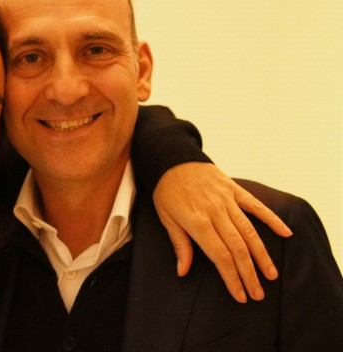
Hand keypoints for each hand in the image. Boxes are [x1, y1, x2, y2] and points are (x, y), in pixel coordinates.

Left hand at [153, 162, 291, 302]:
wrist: (172, 158)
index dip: (232, 277)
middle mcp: (215, 211)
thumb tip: (183, 271)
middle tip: (258, 293)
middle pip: (238, 248)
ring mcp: (227, 199)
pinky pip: (256, 206)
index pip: (220, 256)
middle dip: (249, 274)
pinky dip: (272, 219)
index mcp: (197, 221)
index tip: (240, 294)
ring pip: (250, 231)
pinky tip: (286, 233)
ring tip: (271, 274)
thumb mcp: (166, 218)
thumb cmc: (166, 190)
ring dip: (262, 255)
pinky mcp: (234, 189)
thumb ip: (179, 244)